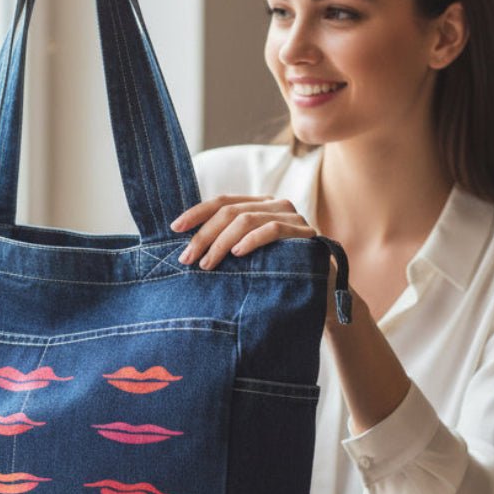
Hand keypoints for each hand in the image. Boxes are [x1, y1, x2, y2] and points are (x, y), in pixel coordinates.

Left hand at [170, 195, 316, 269]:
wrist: (319, 292)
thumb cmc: (277, 274)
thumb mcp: (248, 255)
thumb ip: (228, 243)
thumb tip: (187, 248)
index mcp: (259, 205)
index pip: (222, 201)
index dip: (196, 213)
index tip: (175, 228)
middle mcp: (275, 205)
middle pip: (230, 211)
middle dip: (204, 235)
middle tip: (187, 258)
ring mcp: (291, 217)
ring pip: (246, 220)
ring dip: (221, 243)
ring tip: (207, 264)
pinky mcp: (304, 233)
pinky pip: (272, 230)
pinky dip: (251, 241)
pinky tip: (237, 255)